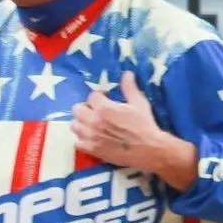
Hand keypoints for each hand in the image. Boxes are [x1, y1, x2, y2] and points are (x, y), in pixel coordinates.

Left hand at [71, 72, 193, 185]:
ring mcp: (90, 136)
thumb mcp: (139, 103)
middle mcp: (93, 121)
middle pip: (77, 109)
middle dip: (86, 108)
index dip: (99, 96)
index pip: (92, 96)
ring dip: (82, 123)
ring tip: (92, 125)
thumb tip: (127, 73)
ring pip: (74, 125)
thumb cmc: (144, 125)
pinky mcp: (91, 150)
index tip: (106, 99)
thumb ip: (129, 88)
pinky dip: (82, 139)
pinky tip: (93, 138)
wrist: (149, 149)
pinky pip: (77, 142)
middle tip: (96, 111)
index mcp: (104, 108)